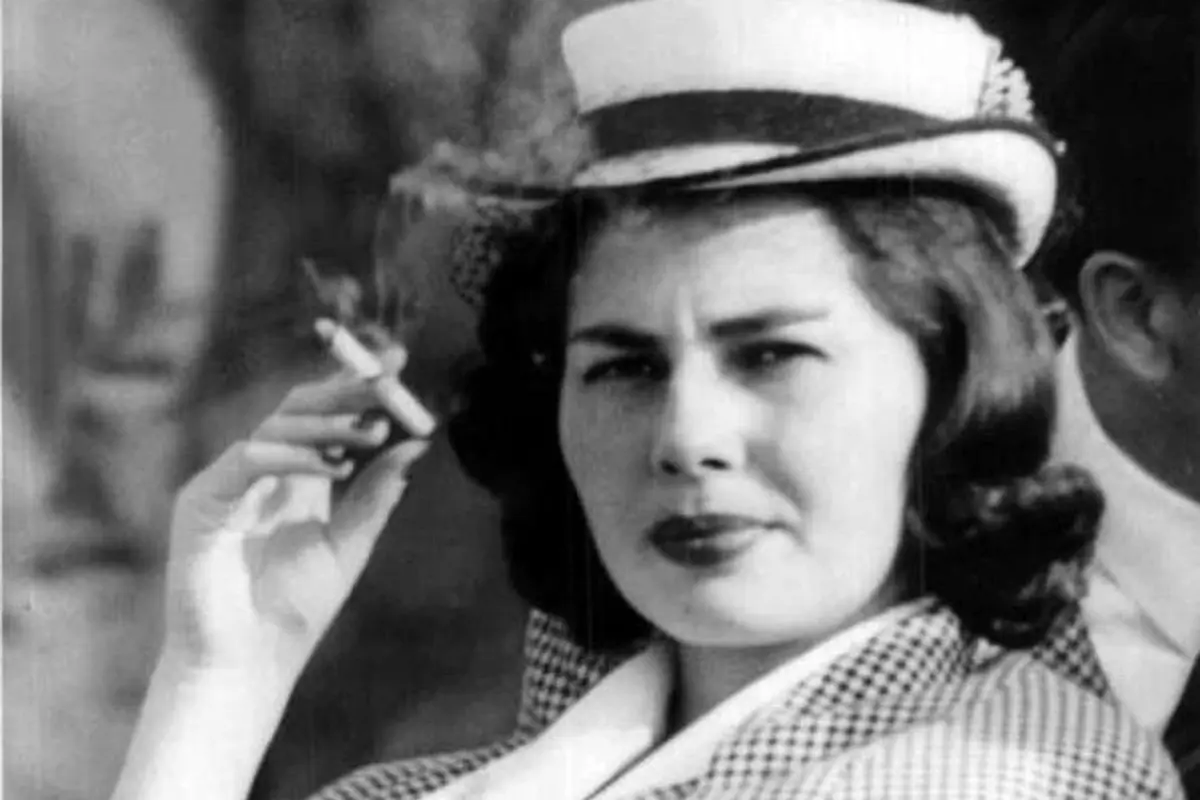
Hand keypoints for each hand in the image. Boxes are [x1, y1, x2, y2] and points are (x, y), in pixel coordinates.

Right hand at [162, 366, 429, 685]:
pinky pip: (249, 457)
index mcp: (299, 476)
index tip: (398, 364)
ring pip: (277, 426)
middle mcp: (264, 470)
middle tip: (387, 379)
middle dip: (345, 389)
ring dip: (327, 423)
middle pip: (300, 407)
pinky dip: (291, 455)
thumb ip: (376, 497)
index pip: (325, 414)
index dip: (357, 387)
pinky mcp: (204, 498)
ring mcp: (231, 480)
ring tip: (371, 430)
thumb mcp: (350, 545)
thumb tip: (415, 449)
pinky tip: (330, 466)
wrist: (249, 661)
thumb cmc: (295, 609)